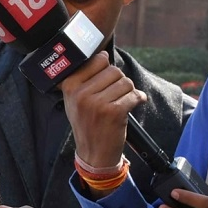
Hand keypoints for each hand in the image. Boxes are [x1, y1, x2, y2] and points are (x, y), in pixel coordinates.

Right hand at [59, 51, 146, 169]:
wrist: (93, 152)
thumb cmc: (86, 123)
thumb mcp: (74, 100)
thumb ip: (84, 78)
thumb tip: (103, 55)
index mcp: (69, 86)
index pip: (96, 61)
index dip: (106, 68)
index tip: (105, 80)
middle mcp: (81, 93)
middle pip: (113, 70)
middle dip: (119, 81)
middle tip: (114, 94)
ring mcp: (97, 103)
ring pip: (125, 82)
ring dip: (128, 91)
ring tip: (121, 101)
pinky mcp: (114, 112)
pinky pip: (134, 95)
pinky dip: (138, 99)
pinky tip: (132, 104)